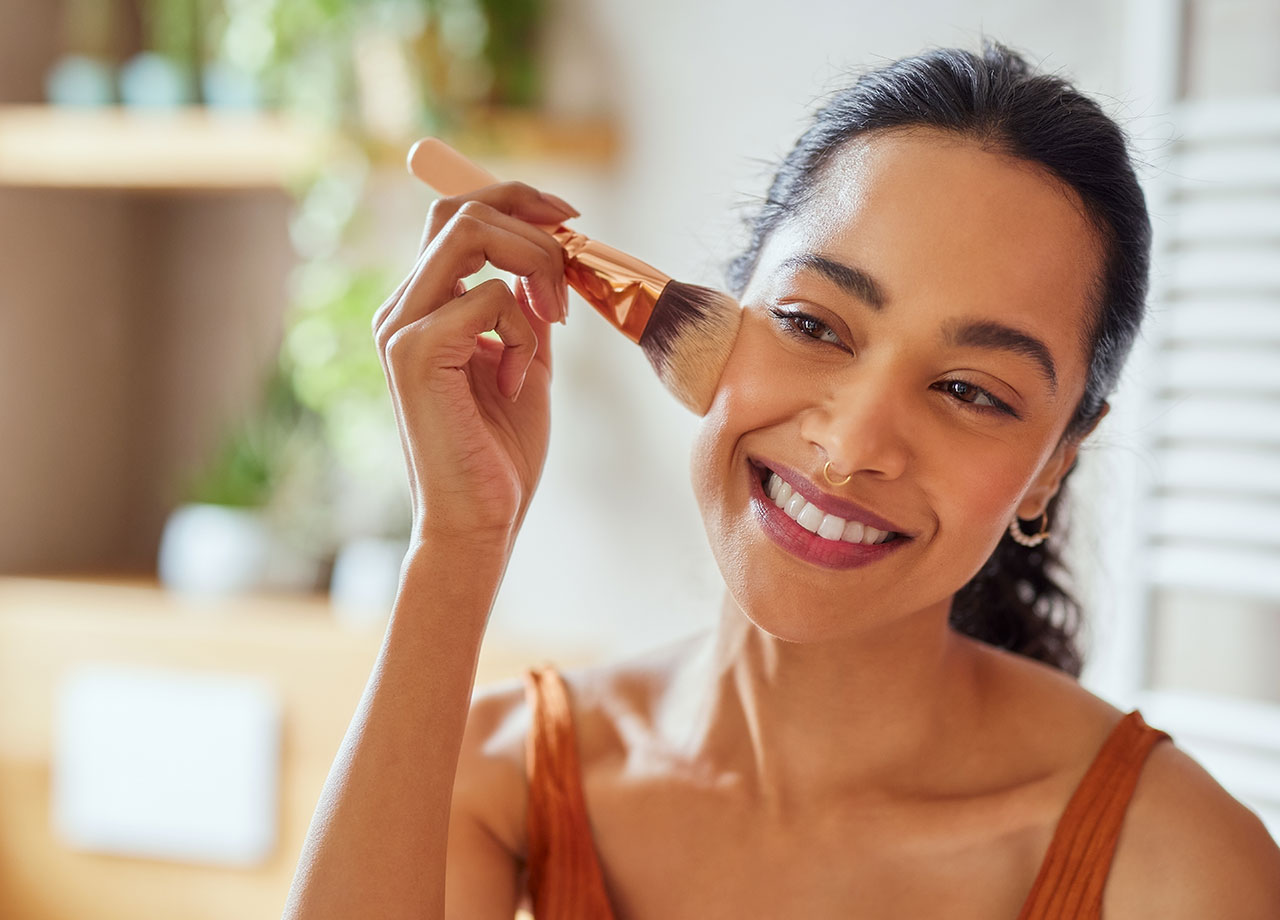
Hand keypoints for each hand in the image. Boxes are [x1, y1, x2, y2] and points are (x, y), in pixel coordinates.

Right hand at [372, 181, 578, 555]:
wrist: (479, 523)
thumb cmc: (500, 454)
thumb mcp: (526, 362)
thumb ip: (529, 309)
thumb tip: (556, 257)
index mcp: (421, 308)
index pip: (455, 216)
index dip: (514, 199)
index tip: (570, 218)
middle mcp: (400, 309)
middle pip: (459, 211)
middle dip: (532, 226)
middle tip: (574, 274)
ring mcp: (400, 328)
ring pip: (470, 236)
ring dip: (535, 268)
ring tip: (555, 324)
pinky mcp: (415, 352)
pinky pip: (489, 299)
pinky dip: (524, 335)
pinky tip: (519, 383)